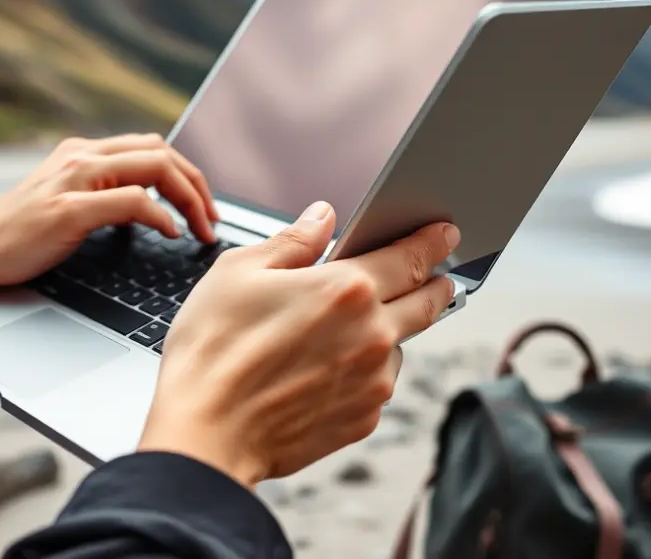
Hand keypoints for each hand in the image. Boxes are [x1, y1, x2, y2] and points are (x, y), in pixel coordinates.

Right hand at [0, 133, 219, 401]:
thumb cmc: (20, 241)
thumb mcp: (68, 206)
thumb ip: (104, 196)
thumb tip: (151, 206)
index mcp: (82, 153)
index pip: (152, 148)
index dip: (187, 175)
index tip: (204, 207)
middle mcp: (80, 156)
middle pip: (162, 152)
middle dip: (198, 185)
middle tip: (213, 220)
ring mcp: (74, 179)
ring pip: (155, 167)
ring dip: (190, 197)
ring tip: (201, 228)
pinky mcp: (68, 208)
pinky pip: (132, 201)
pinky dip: (160, 216)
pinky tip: (170, 234)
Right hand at [138, 201, 458, 486]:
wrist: (205, 432)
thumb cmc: (213, 351)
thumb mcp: (240, 272)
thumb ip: (293, 241)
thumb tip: (321, 219)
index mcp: (347, 289)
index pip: (412, 256)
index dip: (433, 240)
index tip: (445, 233)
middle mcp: (373, 334)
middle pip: (427, 302)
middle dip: (437, 284)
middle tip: (439, 276)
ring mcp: (373, 381)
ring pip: (399, 346)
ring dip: (391, 331)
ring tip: (354, 330)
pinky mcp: (363, 418)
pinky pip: (377, 385)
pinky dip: (365, 372)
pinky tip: (328, 370)